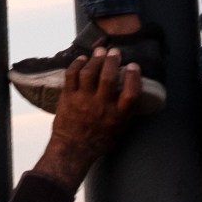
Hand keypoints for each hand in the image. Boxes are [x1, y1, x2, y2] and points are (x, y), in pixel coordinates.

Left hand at [34, 49, 140, 187]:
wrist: (73, 149)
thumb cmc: (99, 140)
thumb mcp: (119, 128)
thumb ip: (126, 110)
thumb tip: (133, 89)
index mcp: (117, 116)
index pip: (130, 93)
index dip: (133, 77)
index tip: (133, 65)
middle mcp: (101, 106)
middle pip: (108, 78)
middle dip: (112, 61)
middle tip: (114, 52)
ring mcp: (83, 100)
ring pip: (89, 73)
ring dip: (95, 59)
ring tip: (100, 51)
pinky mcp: (68, 96)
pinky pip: (71, 75)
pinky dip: (76, 64)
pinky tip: (82, 59)